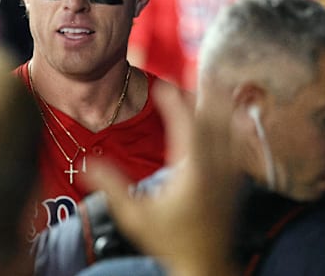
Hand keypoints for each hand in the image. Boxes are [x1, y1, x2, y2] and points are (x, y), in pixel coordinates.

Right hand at [83, 82, 239, 275]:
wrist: (205, 264)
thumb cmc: (168, 241)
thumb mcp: (134, 215)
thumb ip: (111, 187)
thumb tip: (85, 163)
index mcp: (192, 173)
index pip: (186, 126)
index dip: (174, 103)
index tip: (160, 86)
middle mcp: (216, 169)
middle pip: (216, 119)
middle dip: (205, 92)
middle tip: (194, 68)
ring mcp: (230, 174)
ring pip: (231, 129)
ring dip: (223, 104)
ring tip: (216, 81)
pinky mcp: (235, 181)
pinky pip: (239, 144)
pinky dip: (235, 124)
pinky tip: (235, 114)